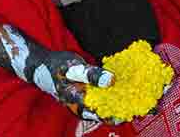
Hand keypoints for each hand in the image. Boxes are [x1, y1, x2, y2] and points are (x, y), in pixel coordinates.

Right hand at [0, 25, 121, 123]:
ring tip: (132, 92)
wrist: (43, 67)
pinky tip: (121, 87)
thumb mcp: (73, 67)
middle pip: (106, 112)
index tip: (133, 104)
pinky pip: (101, 100)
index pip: (103, 114)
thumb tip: (111, 80)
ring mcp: (83, 105)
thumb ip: (91, 74)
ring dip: (118, 100)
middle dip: (121, 106)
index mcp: (78, 103)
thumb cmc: (58, 66)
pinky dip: (111, 95)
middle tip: (136, 97)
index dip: (120, 111)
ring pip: (104, 107)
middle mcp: (81, 108)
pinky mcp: (85, 98)